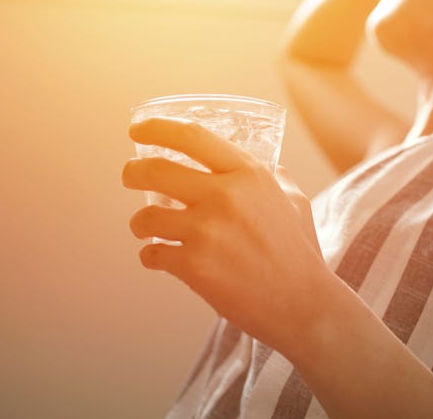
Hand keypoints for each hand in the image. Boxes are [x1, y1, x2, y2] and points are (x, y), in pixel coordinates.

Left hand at [122, 117, 328, 352]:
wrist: (301, 303)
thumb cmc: (299, 253)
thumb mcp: (293, 201)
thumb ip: (274, 179)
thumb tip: (264, 166)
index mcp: (249, 174)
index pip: (192, 136)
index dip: (157, 128)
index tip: (138, 129)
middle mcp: (225, 196)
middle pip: (155, 170)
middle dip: (132, 172)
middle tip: (130, 175)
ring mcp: (206, 232)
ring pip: (145, 217)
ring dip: (139, 223)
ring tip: (147, 228)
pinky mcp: (193, 266)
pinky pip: (152, 254)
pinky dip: (151, 256)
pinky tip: (161, 258)